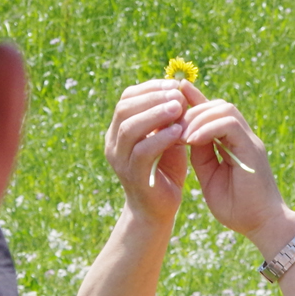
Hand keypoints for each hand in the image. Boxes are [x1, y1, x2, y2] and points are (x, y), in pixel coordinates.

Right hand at [103, 78, 207, 225]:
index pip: (126, 99)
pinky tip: (179, 131)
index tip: (172, 84)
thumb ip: (169, 118)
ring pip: (130, 128)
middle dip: (152, 97)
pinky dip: (161, 138)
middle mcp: (113, 144)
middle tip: (177, 94)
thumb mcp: (167, 139)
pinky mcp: (133, 176)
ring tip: (179, 107)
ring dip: (155, 114)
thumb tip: (180, 89)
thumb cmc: (165, 171)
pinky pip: (143, 151)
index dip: (149, 88)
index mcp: (118, 131)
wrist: (158, 210)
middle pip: (124, 110)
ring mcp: (120, 161)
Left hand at [177, 98, 292, 248]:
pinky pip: (230, 125)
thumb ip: (201, 154)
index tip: (172, 99)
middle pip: (219, 105)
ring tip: (181, 136)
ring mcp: (250, 142)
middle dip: (192, 110)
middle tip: (172, 127)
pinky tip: (191, 141)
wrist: (262, 226)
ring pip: (225, 110)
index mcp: (234, 143)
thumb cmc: (237, 208)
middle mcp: (244, 138)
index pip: (215, 112)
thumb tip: (186, 135)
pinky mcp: (253, 150)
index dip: (194, 102)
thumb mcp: (209, 176)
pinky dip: (208, 128)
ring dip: (198, 118)